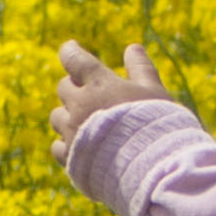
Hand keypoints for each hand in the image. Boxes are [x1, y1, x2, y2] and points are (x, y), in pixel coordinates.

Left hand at [51, 40, 178, 163]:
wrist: (153, 168)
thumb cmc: (158, 125)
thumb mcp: (155, 92)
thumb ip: (141, 68)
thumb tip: (133, 47)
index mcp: (100, 84)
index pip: (75, 59)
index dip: (70, 51)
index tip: (69, 48)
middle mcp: (80, 105)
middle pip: (63, 88)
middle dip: (74, 87)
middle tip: (89, 92)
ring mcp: (73, 132)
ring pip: (57, 117)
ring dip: (67, 115)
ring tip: (85, 122)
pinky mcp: (70, 158)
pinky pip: (57, 147)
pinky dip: (65, 144)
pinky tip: (80, 147)